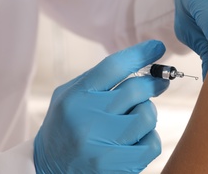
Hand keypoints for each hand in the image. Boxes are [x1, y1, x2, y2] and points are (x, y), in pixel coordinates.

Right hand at [34, 40, 168, 172]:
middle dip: (153, 83)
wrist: (48, 170)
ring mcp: (101, 145)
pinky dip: (150, 138)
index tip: (157, 47)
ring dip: (147, 113)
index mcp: (75, 97)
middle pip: (136, 89)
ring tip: (136, 117)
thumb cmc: (64, 127)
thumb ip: (98, 79)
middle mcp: (86, 119)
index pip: (114, 66)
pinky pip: (152, 144)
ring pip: (147, 116)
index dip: (140, 54)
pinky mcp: (116, 167)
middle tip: (159, 82)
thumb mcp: (69, 97)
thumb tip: (140, 62)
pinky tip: (137, 138)